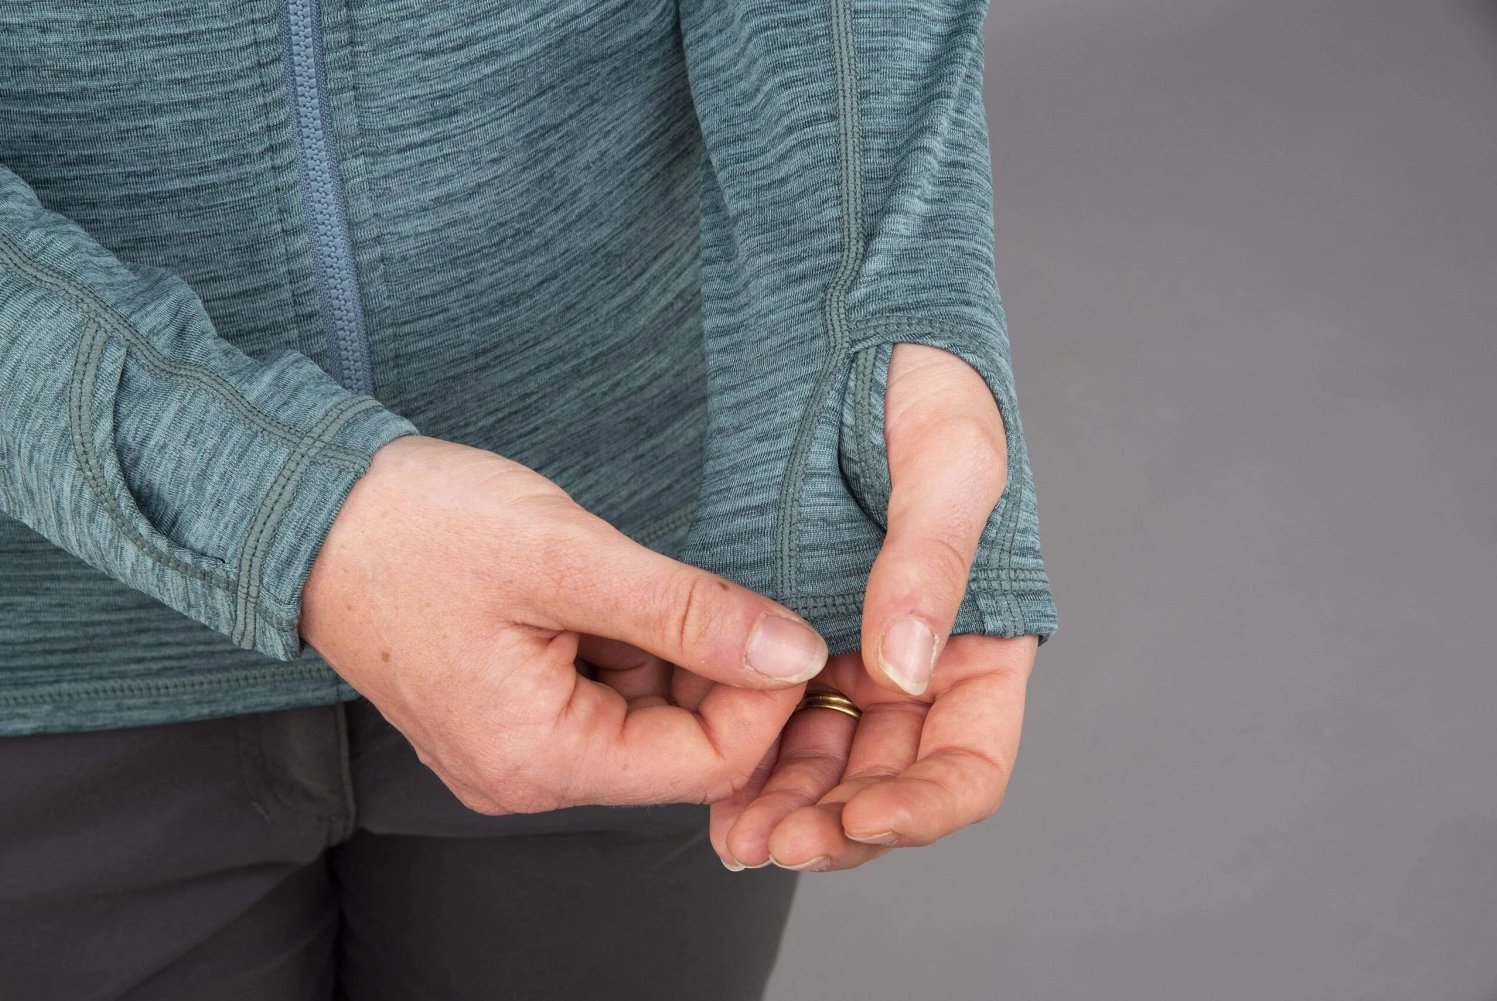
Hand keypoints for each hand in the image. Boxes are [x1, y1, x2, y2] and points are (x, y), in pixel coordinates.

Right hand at [302, 436, 826, 814]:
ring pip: (645, 717)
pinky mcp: (505, 715)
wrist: (306, 509)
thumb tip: (794, 654)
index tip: (784, 625)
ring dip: (671, 652)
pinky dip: (628, 646)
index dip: (763, 699)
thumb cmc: (417, 528)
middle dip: (719, 673)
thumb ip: (689, 612)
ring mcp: (512, 751)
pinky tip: (605, 591)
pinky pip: (602, 698)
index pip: (705, 764)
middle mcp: (524, 778)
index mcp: (538, 758)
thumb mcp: (569, 558)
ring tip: (634, 576)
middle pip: (678, 748)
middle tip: (723, 589)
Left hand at [710, 344, 1038, 870]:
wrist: (843, 326)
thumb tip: (903, 666)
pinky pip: (773, 717)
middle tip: (772, 843)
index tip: (861, 817)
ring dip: (789, 809)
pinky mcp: (787, 632)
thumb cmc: (920, 380)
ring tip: (737, 836)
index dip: (922, 805)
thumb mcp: (946, 459)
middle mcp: (915, 660)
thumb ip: (929, 562)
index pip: (969, 759)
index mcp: (978, 639)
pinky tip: (712, 789)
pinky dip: (749, 761)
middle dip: (837, 825)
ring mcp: (849, 652)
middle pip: (889, 781)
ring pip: (827, 765)